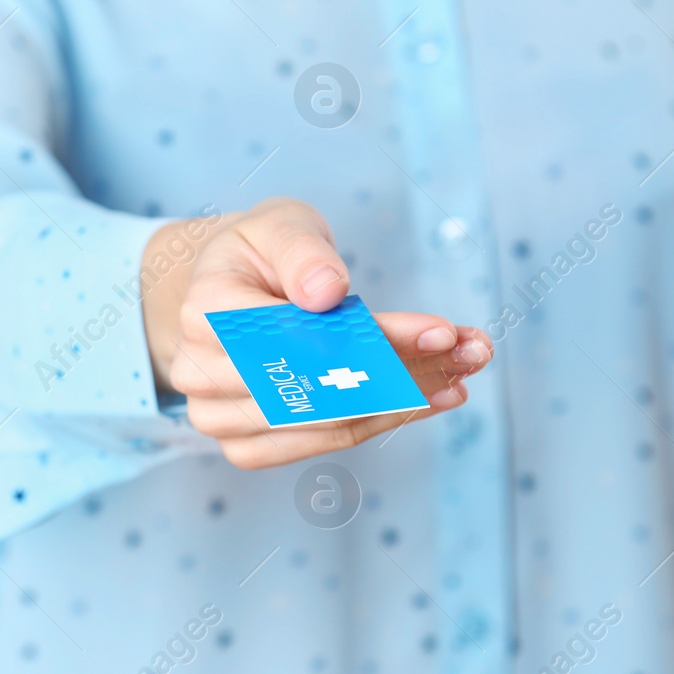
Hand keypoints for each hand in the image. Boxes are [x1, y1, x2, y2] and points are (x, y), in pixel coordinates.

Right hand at [141, 198, 491, 468]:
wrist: (225, 291)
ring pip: (331, 421)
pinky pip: (328, 440)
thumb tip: (327, 291)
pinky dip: (385, 419)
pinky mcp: (247, 448)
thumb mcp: (280, 226)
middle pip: (319, 386)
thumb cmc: (259, 254)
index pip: (301, 334)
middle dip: (406, 371)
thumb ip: (302, 251)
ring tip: (464, 369)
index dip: (373, 339)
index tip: (443, 330)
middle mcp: (201, 374)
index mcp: (206, 311)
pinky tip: (432, 395)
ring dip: (407, 399)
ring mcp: (219, 420)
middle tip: (473, 351)